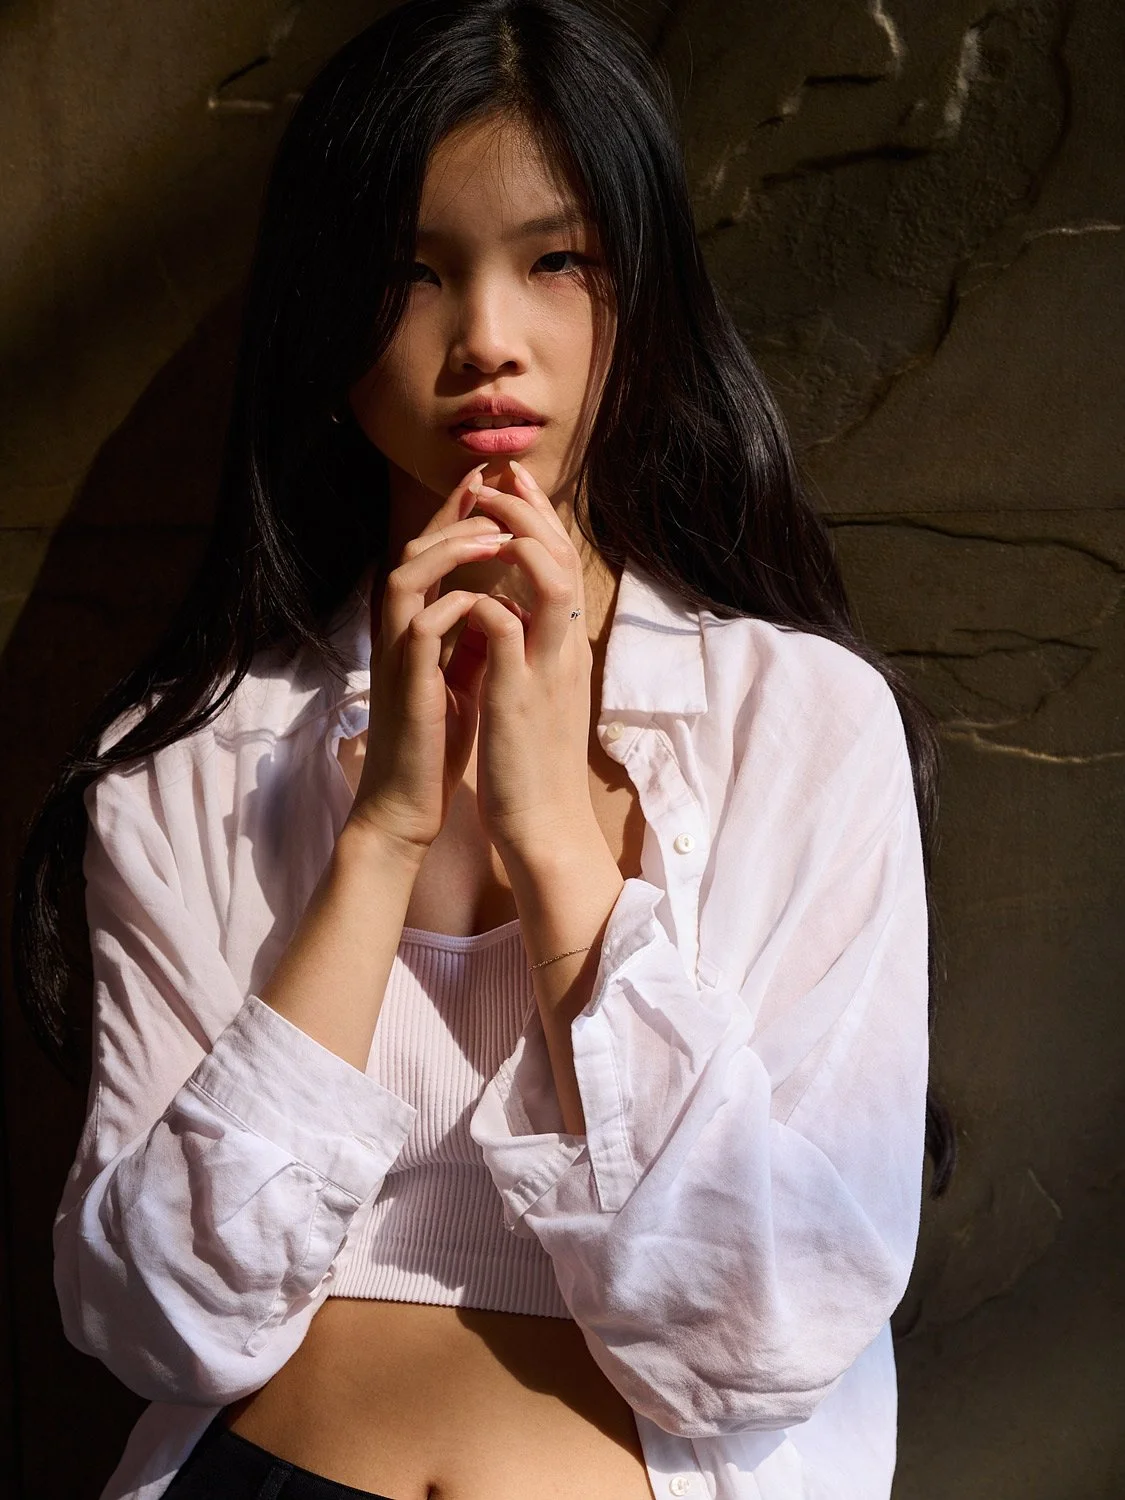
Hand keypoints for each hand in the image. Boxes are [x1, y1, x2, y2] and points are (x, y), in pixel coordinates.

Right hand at [344, 461, 511, 857]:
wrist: (409, 801)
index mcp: (417, 625)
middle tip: (491, 484)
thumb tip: (501, 604)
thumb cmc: (437, 741)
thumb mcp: (463, 676)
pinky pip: (420, 627)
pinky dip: (451, 606)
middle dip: (455, 513)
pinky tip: (483, 598)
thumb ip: (473, 638)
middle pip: (416, 548)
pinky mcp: (407, 682)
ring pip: (408, 575)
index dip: (462, 513)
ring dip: (451, 550)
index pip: (436, 553)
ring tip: (493, 534)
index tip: (494, 480)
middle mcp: (400, 630)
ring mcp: (398, 653)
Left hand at [458, 459, 596, 860]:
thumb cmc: (532, 767)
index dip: (540, 522)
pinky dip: (491, 599)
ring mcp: (547, 669)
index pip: (561, 568)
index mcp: (565, 651)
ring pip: (551, 581)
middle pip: (562, 559)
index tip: (517, 486)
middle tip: (503, 476)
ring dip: (519, 538)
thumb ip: (529, 654)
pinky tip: (470, 588)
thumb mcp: (536, 698)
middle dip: (532, 511)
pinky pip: (510, 628)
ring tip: (491, 510)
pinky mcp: (520, 694)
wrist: (544, 825)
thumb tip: (511, 616)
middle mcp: (564, 651)